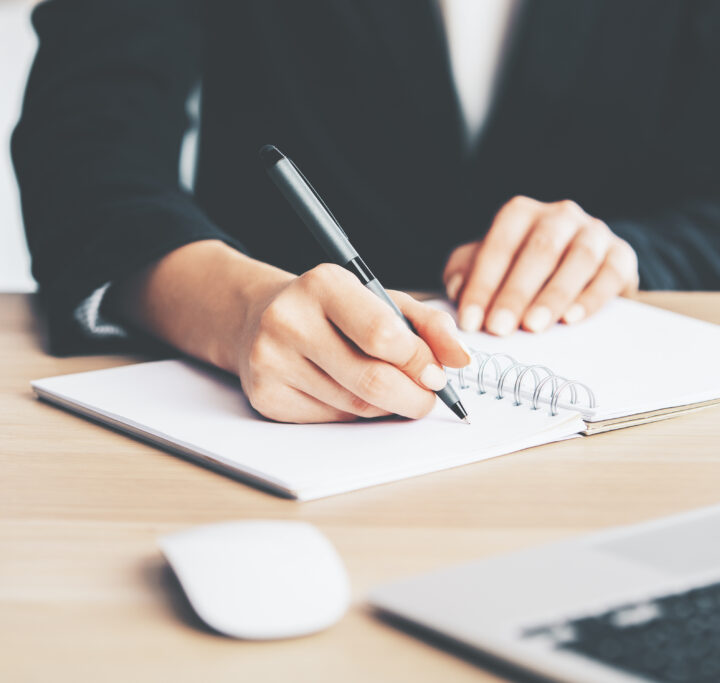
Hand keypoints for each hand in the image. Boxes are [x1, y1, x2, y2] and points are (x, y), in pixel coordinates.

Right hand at [236, 264, 470, 422]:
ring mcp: (271, 360)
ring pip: (355, 406)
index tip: (437, 374)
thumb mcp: (381, 300)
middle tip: (426, 398)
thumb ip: (429, 325)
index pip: (382, 335)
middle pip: (371, 380)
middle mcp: (289, 319)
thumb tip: (461, 360)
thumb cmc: (333, 310)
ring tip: (385, 387)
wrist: (259, 318)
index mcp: (323, 284)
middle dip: (412, 397)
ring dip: (384, 406)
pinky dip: (353, 413)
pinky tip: (346, 391)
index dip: (419, 362)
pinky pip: (331, 419)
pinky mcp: (265, 396)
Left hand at [443, 197, 638, 335]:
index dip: (483, 283)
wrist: (583, 267)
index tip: (470, 321)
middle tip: (499, 328)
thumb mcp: (490, 265)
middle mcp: (559, 216)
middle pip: (539, 250)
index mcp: (521, 214)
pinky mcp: (621, 256)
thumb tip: (455, 290)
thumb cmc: (524, 268)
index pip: (499, 244)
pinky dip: (590, 298)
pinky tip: (571, 320)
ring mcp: (594, 233)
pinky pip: (609, 274)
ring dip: (553, 295)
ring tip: (533, 327)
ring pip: (578, 258)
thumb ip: (466, 272)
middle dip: (516, 292)